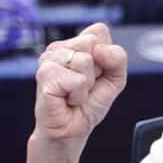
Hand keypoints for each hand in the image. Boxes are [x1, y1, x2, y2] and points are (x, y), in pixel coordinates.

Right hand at [33, 24, 127, 157]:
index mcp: (74, 43)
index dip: (106, 55)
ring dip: (87, 85)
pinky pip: (77, 80)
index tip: (97, 74)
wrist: (71, 131)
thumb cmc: (88, 104)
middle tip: (84, 86)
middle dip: (97, 70)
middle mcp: (58, 47)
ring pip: (85, 60)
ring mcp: (48, 60)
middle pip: (93, 43)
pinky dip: (79, 96)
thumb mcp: (115, 79)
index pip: (99, 31)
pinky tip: (67, 100)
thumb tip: (101, 49)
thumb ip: (117, 58)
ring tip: (74, 94)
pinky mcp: (45, 76)